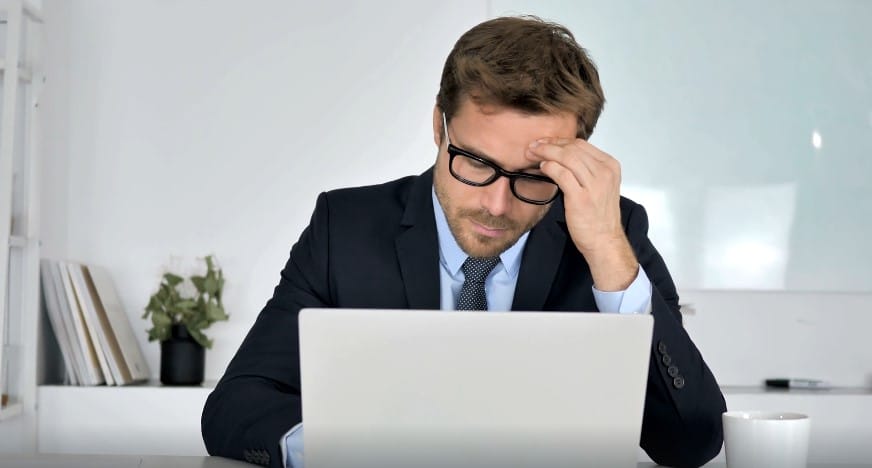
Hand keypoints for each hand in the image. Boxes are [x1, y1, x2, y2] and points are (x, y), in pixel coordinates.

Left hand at [526, 138, 637, 290]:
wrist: (604, 240)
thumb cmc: (599, 216)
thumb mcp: (599, 186)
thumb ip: (585, 169)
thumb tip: (561, 155)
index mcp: (610, 166)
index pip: (581, 144)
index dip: (559, 140)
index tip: (545, 142)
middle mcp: (605, 172)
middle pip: (573, 148)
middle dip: (549, 144)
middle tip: (533, 146)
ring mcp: (594, 184)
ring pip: (566, 157)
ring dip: (545, 152)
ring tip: (532, 154)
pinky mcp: (581, 197)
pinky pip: (562, 174)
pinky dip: (549, 167)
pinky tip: (541, 167)